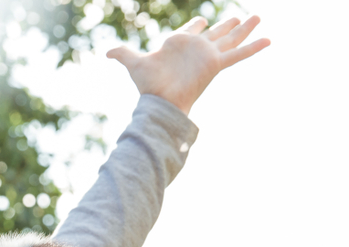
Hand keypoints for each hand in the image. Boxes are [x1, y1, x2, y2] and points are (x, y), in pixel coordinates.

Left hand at [107, 15, 269, 114]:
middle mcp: (196, 50)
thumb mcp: (134, 63)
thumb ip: (123, 54)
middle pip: (216, 32)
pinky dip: (254, 47)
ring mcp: (208, 56)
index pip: (191, 30)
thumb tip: (106, 52)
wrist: (160, 101)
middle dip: (228, 24)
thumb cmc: (148, 84)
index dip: (196, 25)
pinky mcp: (216, 64)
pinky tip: (269, 39)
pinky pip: (238, 53)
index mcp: (180, 45)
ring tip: (258, 16)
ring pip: (231, 38)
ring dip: (245, 28)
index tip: (203, 21)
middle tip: (241, 16)